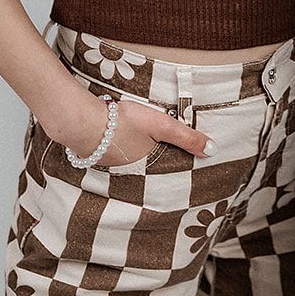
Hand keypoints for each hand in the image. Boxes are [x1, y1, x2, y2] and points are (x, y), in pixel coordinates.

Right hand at [55, 92, 214, 165]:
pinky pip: (117, 157)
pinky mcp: (99, 156)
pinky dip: (123, 153)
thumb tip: (213, 150)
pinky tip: (122, 145)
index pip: (169, 171)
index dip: (178, 167)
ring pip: (133, 164)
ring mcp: (113, 166)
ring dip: (140, 160)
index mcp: (149, 168)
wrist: (81, 122)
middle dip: (160, 168)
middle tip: (171, 165)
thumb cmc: (122, 122)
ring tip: (148, 153)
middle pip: (150, 169)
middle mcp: (131, 173)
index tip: (190, 170)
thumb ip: (186, 137)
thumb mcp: (161, 125)